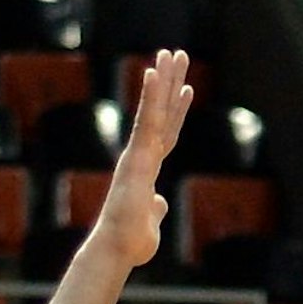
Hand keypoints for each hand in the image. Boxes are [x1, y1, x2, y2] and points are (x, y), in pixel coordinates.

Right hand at [88, 49, 193, 267]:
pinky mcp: (136, 155)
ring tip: (171, 53)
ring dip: (163, 80)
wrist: (117, 249)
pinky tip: (154, 72)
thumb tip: (159, 203)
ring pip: (154, 109)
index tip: (185, 89)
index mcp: (147, 168)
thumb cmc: (131, 241)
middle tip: (177, 55)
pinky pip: (146, 120)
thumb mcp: (151, 222)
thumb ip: (155, 208)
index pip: (167, 133)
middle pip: (162, 113)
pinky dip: (150, 95)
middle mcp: (142, 155)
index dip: (176, 110)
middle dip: (170, 83)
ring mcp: (138, 153)